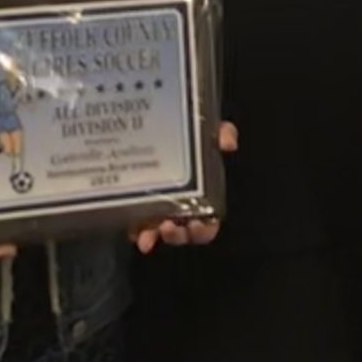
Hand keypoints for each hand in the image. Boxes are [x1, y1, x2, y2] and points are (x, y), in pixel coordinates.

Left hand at [132, 119, 238, 251]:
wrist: (154, 126)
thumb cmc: (189, 135)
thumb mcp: (209, 131)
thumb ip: (223, 133)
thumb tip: (228, 143)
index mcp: (203, 197)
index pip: (208, 223)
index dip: (203, 229)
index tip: (196, 224)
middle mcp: (182, 207)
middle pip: (184, 233)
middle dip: (178, 236)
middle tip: (169, 227)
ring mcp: (158, 209)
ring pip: (158, 232)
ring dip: (155, 235)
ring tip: (149, 234)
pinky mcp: (137, 207)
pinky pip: (137, 226)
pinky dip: (136, 232)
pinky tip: (133, 232)